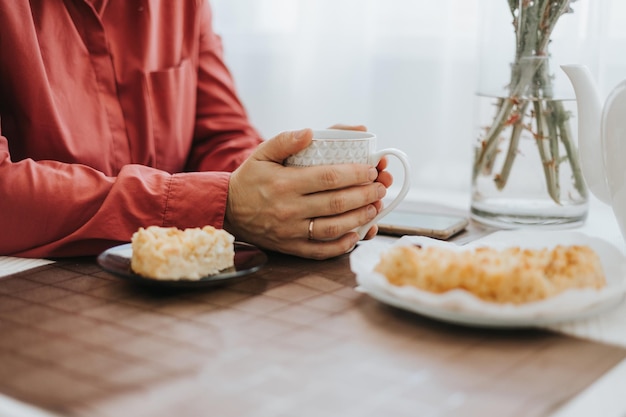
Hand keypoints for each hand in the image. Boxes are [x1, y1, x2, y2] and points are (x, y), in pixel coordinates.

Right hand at [224, 128, 391, 259]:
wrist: (227, 209)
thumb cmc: (250, 178)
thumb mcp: (263, 153)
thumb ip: (287, 140)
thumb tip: (312, 132)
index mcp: (285, 183)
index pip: (328, 178)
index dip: (355, 174)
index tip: (371, 169)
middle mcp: (289, 209)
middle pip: (336, 203)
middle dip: (365, 195)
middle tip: (380, 187)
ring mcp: (290, 231)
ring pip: (333, 227)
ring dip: (360, 218)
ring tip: (375, 208)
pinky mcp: (290, 247)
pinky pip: (320, 251)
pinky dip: (342, 245)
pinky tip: (357, 234)